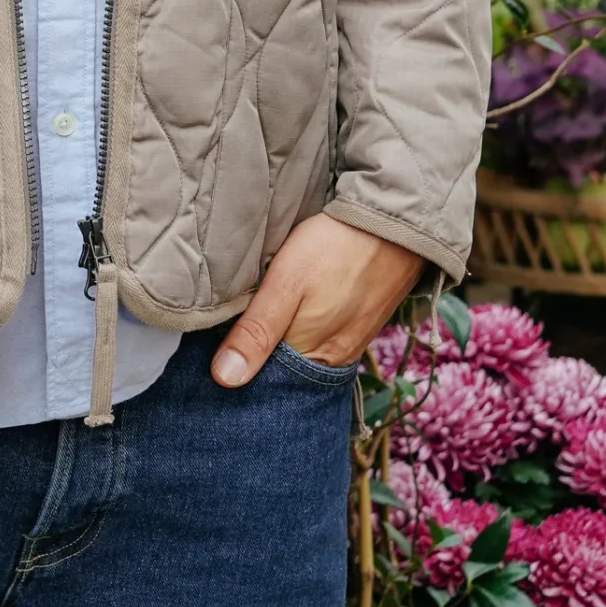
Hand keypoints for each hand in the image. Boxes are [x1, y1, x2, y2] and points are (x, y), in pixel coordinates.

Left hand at [211, 214, 422, 386]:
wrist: (390, 225)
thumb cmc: (334, 249)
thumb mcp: (286, 284)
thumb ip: (257, 332)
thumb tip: (224, 380)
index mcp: (312, 358)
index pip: (264, 381)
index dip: (238, 366)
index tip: (214, 351)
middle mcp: (333, 362)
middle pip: (285, 372)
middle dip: (259, 358)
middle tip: (229, 332)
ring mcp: (348, 346)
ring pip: (303, 357)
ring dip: (280, 345)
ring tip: (255, 322)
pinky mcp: (357, 328)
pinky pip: (322, 343)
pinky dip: (301, 334)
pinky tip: (290, 315)